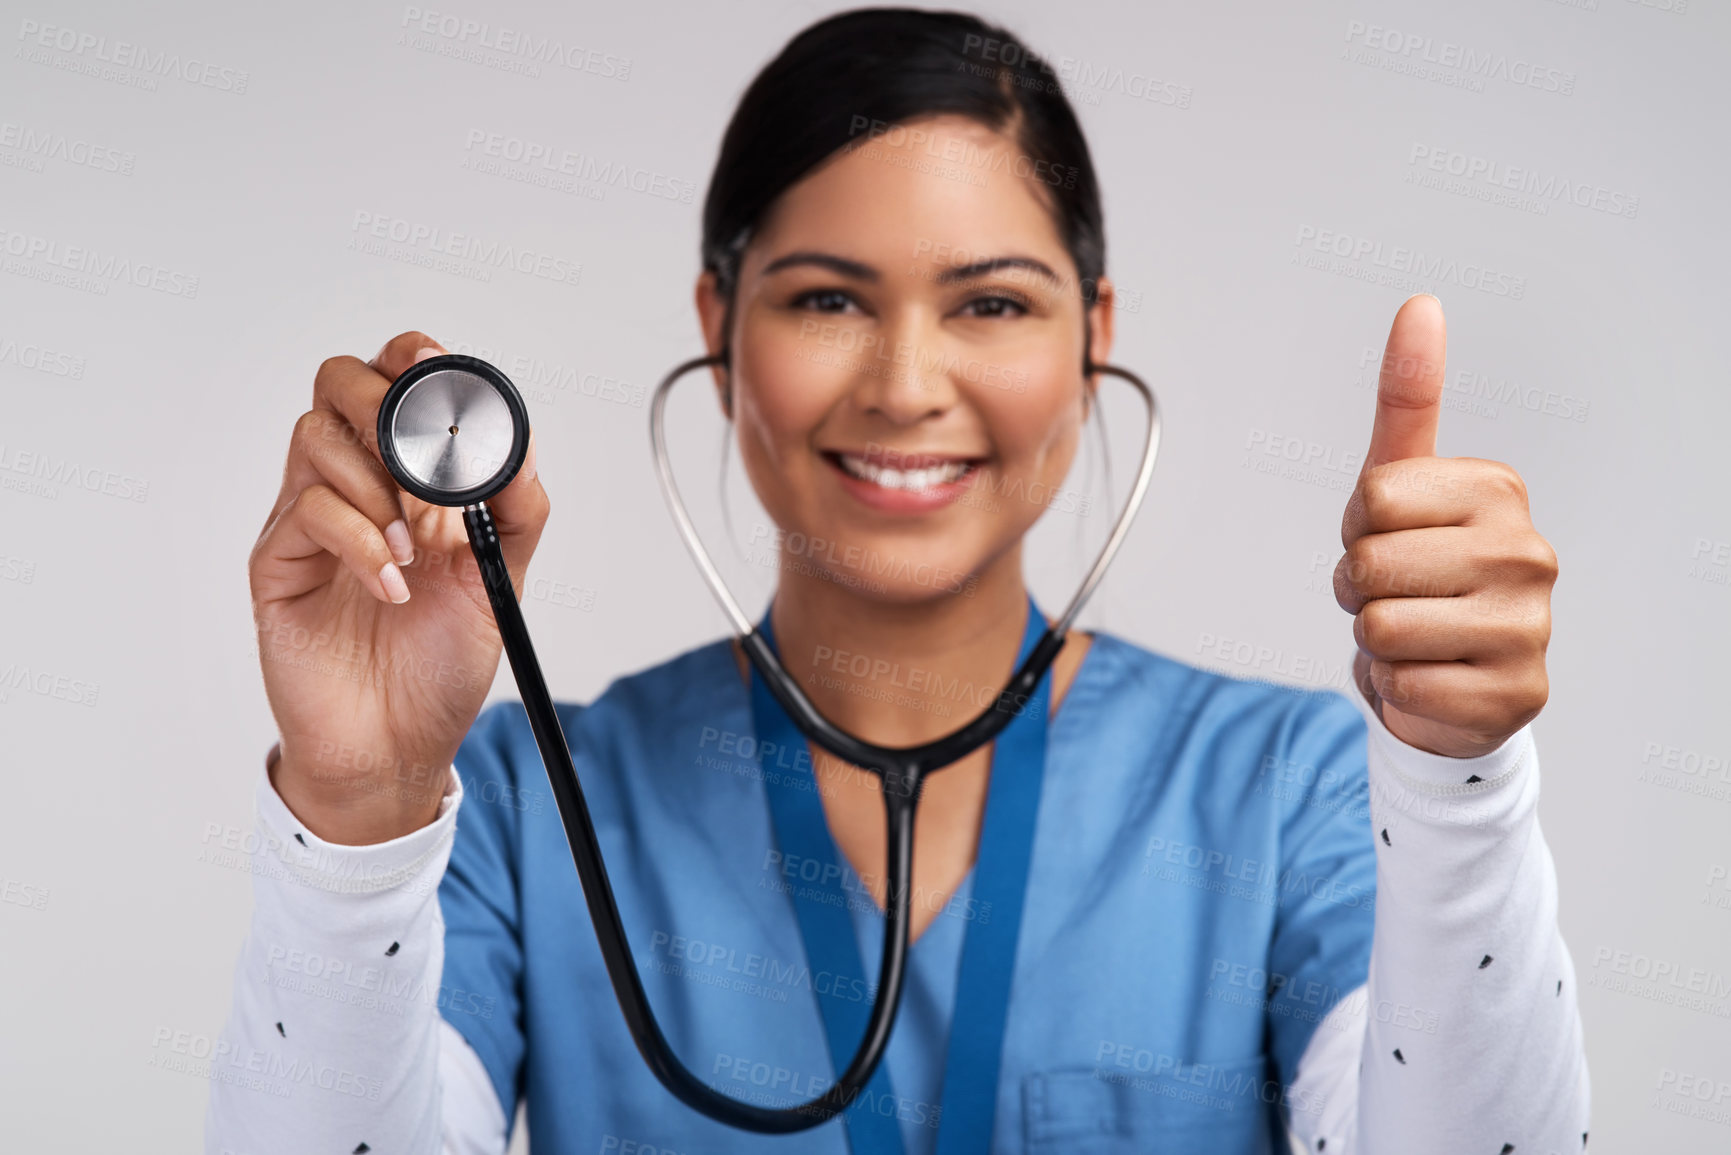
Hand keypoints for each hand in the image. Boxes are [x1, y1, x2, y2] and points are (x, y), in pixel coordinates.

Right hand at [248, 332, 550, 842]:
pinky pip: (308, 509)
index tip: (444, 383)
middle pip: (341, 382)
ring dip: (379, 487)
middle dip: (390, 412)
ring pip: (317, 435)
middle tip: (430, 481)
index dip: (416, 362)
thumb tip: (521, 448)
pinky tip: (392, 588)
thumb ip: (517, 511)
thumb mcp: (499, 579)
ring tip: (416, 554)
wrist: (397, 747)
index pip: (396, 379)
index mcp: (408, 475)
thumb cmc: (440, 663)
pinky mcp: (279, 561)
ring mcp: (310, 518)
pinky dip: (361, 541)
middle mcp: (355, 483)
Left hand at [1333, 296, 1557, 758]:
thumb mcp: (1400, 483)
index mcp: (1497, 490)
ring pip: (1379, 626)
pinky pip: (1401, 685)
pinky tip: (1430, 679)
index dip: (1356, 528)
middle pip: (1370, 562)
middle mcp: (1527, 551)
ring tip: (1412, 637)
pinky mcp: (1515, 694)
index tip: (1387, 539)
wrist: (1452, 680)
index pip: (1370, 498)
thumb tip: (1420, 305)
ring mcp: (1529, 625)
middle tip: (1394, 596)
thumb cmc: (1419, 571)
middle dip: (1358, 588)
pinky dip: (1396, 689)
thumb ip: (1408, 397)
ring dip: (1375, 641)